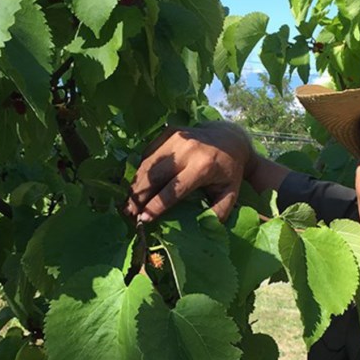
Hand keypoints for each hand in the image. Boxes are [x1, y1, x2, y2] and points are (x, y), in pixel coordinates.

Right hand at [126, 122, 255, 223]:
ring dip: (135, 184)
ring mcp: (176, 137)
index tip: (143, 219)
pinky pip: (149, 153)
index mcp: (203, 166)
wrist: (230, 138)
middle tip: (128, 213)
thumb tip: (201, 228)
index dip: (156, 205)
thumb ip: (218, 212)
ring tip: (128, 202)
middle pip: (154, 175)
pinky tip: (137, 185)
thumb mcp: (230, 193)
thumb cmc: (229, 171)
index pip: (174, 190)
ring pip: (147, 164)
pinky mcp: (169, 132)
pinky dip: (141, 170)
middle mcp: (187, 149)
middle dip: (139, 196)